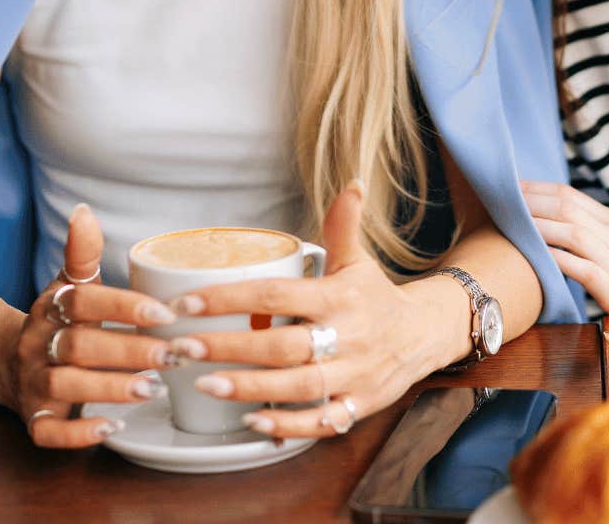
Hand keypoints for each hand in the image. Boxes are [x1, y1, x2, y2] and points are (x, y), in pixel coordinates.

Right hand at [10, 205, 192, 448]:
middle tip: (173, 355)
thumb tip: (84, 210)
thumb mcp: (67, 285)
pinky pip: (48, 432)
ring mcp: (33, 383)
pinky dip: (78, 435)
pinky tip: (113, 429)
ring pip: (66, 387)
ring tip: (151, 389)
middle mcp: (38, 345)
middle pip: (79, 347)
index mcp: (52, 308)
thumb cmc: (56, 321)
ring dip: (109, 389)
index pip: (83, 301)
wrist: (4, 360)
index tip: (164, 313)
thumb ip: (81, 254)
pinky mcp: (34, 418)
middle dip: (128, 351)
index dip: (122, 306)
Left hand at [171, 182, 450, 438]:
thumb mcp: (358, 261)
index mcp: (338, 297)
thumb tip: (350, 182)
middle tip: (183, 348)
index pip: (277, 295)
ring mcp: (355, 374)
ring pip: (299, 386)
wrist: (426, 334)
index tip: (187, 303)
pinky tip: (252, 423)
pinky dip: (289, 426)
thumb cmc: (377, 298)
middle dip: (229, 348)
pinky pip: (323, 421)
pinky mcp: (360, 405)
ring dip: (250, 388)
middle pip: (282, 346)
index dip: (230, 298)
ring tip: (204, 384)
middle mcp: (347, 336)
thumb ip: (344, 226)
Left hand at [522, 180, 608, 314]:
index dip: (538, 189)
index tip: (511, 188)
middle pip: (568, 209)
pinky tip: (540, 256)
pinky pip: (585, 270)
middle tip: (503, 203)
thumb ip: (586, 224)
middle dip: (533, 204)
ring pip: (575, 235)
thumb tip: (547, 210)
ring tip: (514, 226)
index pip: (570, 194)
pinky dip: (561, 261)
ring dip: (541, 228)